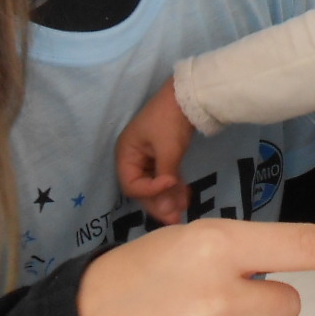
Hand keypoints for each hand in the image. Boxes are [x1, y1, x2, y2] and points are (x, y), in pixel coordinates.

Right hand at [116, 77, 194, 224]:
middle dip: (159, 204)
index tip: (170, 185)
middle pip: (143, 189)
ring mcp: (148, 157)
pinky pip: (165, 177)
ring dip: (168, 198)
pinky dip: (174, 187)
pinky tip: (186, 197)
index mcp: (126, 154)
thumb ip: (165, 175)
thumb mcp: (168, 149)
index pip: (132, 185)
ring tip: (182, 212)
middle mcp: (133, 158)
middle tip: (175, 219)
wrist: (188, 95)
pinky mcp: (163, 156)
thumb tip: (167, 201)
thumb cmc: (170, 120)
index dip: (150, 191)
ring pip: (155, 185)